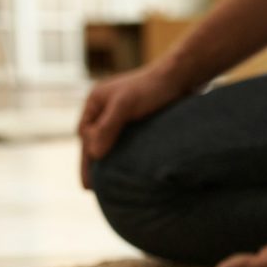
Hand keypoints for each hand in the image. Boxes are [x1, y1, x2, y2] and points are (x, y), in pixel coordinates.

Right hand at [77, 63, 192, 189]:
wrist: (181, 77)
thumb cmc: (152, 88)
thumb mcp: (126, 106)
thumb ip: (108, 127)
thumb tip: (94, 154)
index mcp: (96, 101)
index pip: (85, 135)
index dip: (86, 158)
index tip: (89, 182)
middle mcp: (106, 107)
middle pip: (95, 140)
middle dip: (93, 162)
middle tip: (92, 189)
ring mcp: (123, 113)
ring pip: (111, 141)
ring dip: (109, 160)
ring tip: (110, 185)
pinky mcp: (140, 119)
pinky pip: (127, 141)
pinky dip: (125, 155)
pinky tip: (129, 170)